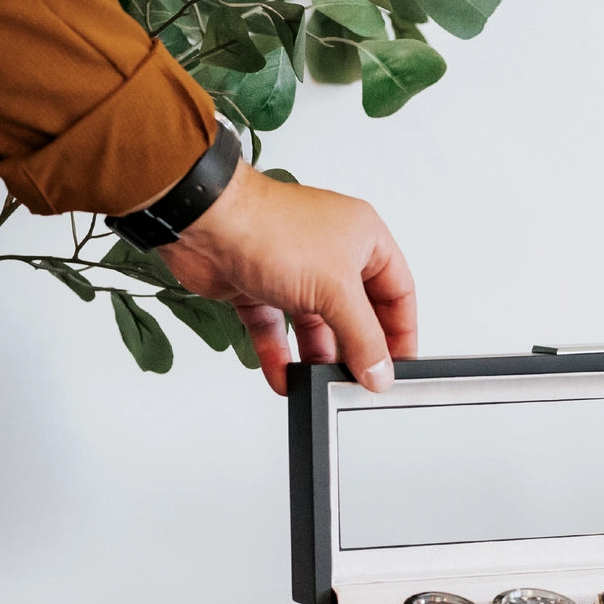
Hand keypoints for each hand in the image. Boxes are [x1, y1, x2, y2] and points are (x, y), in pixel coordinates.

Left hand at [157, 161, 415, 394]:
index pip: (398, 291)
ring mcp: (294, 270)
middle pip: (358, 312)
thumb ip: (363, 337)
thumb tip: (380, 372)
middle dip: (358, 347)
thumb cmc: (268, 228)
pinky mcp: (260, 286)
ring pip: (317, 324)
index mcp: (363, 238)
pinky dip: (281, 355)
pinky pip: (278, 330)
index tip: (400, 365)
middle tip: (362, 378)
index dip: (402, 331)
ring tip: (323, 381)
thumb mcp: (335, 290)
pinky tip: (285, 377)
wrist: (202, 222)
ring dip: (319, 356)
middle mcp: (332, 251)